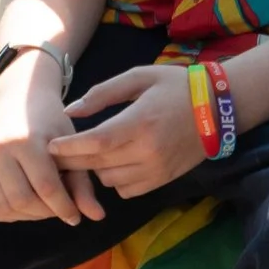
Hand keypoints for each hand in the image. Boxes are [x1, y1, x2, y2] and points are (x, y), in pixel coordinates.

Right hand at [0, 61, 103, 224]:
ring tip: (43, 207)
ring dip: (27, 216)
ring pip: (3, 207)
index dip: (63, 207)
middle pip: (22, 200)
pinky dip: (7, 214)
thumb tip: (97, 217)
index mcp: (26, 141)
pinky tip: (23, 206)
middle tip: (58, 210)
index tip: (75, 218)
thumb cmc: (50, 122)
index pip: (46, 186)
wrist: (18, 100)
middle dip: (45, 213)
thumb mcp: (70, 145)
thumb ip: (82, 183)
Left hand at [49, 65, 207, 198]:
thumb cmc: (176, 86)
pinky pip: (126, 190)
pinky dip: (115, 180)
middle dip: (72, 162)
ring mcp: (156, 169)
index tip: (50, 147)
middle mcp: (147, 150)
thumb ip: (103, 93)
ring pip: (108, 180)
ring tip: (93, 155)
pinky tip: (116, 164)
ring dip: (95, 169)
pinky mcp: (162, 180)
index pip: (95, 143)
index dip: (68, 148)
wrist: (219, 108)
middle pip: (96, 165)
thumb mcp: (140, 78)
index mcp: (140, 122)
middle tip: (56, 155)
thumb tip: (70, 111)